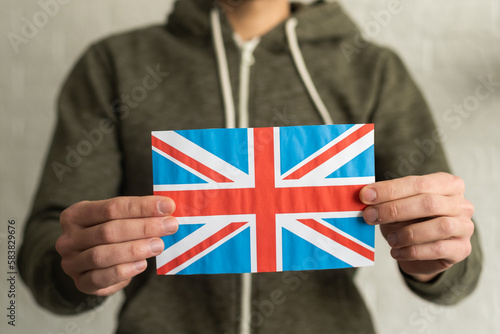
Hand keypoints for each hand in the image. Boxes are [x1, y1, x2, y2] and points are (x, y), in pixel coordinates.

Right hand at [55, 196, 177, 295]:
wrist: (91, 264)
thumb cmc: (110, 234)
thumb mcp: (117, 219)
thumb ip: (137, 213)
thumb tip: (167, 209)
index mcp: (76, 214)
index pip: (112, 207)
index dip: (142, 206)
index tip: (168, 206)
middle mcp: (69, 238)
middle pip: (109, 231)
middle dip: (144, 227)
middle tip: (170, 226)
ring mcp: (72, 262)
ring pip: (103, 254)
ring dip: (135, 249)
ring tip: (159, 245)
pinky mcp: (81, 283)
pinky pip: (101, 278)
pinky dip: (124, 271)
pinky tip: (142, 264)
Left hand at [359, 172, 473, 281]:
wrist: (423, 250)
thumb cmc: (408, 220)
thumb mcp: (397, 205)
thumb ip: (386, 199)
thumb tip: (364, 196)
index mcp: (447, 184)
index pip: (417, 183)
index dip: (390, 189)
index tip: (365, 196)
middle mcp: (461, 203)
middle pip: (429, 203)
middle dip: (394, 210)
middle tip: (369, 217)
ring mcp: (465, 226)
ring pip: (440, 226)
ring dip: (408, 233)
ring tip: (389, 240)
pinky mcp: (462, 249)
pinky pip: (439, 249)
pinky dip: (413, 251)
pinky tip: (397, 252)